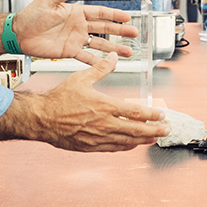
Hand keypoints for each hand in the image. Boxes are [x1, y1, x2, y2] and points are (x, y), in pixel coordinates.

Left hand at [13, 0, 138, 59]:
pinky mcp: (69, 52)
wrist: (18, 33)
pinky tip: (108, 64)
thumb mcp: (48, 1)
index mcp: (76, 12)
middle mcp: (79, 26)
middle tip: (134, 34)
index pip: (100, 13)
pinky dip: (97, 61)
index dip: (114, 15)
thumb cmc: (31, 15)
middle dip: (120, 31)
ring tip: (128, 52)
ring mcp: (76, 39)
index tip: (127, 17)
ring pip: (99, 44)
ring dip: (114, 48)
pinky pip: (86, 57)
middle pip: (104, 29)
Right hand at [17, 53, 168, 151]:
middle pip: (135, 130)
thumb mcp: (81, 78)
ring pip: (126, 142)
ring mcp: (97, 137)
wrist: (40, 119)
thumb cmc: (58, 99)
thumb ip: (100, 69)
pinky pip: (113, 149)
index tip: (162, 115)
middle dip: (154, 130)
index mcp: (104, 106)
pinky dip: (126, 147)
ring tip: (154, 138)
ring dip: (143, 140)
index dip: (151, 115)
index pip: (134, 113)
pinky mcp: (90, 147)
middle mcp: (104, 124)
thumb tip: (113, 57)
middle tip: (166, 130)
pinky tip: (132, 145)